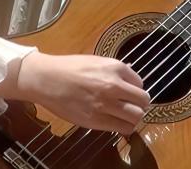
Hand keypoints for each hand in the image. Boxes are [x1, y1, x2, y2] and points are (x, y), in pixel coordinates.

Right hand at [8, 52, 150, 134]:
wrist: (47, 79)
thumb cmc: (69, 68)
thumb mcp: (96, 61)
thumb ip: (115, 71)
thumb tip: (130, 77)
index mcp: (115, 68)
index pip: (140, 83)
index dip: (135, 90)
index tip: (129, 94)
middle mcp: (114, 85)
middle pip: (143, 101)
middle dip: (140, 105)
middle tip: (131, 106)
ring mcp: (105, 104)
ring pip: (136, 116)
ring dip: (133, 117)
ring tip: (125, 116)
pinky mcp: (96, 120)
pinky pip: (122, 128)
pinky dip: (124, 127)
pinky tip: (116, 123)